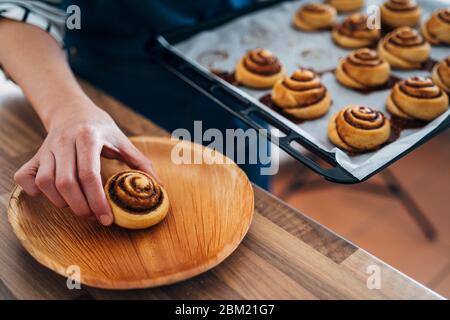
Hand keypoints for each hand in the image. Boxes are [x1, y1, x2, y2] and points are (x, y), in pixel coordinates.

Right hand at [14, 100, 158, 225]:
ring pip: (46, 183)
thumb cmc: (100, 128)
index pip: (90, 174)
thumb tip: (159, 186)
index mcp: (89, 137)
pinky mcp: (35, 155)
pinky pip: (25, 177)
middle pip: (66, 183)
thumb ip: (140, 162)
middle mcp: (64, 142)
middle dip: (81, 207)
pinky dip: (34, 192)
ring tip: (80, 208)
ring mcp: (47, 149)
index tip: (107, 219)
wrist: (72, 110)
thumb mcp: (122, 140)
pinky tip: (52, 196)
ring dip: (62, 203)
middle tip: (94, 217)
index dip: (98, 201)